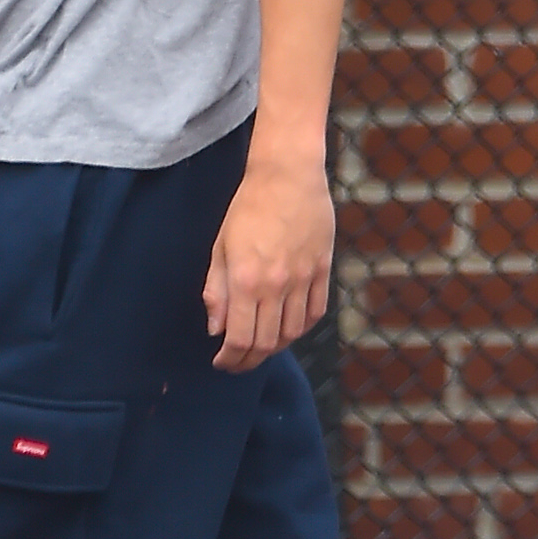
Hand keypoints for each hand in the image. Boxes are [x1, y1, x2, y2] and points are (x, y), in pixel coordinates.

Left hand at [205, 150, 333, 374]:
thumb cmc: (248, 207)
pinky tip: (287, 328)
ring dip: (275, 347)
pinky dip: (301, 328)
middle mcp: (276, 285)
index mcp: (245, 280)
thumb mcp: (220, 246)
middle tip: (238, 362)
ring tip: (261, 346)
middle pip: (266, 342)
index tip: (222, 362)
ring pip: (292, 333)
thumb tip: (215, 328)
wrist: (287, 175)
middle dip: (249, 360)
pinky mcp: (322, 271)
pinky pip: (314, 313)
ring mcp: (303, 280)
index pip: (239, 338)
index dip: (230, 359)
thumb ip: (216, 290)